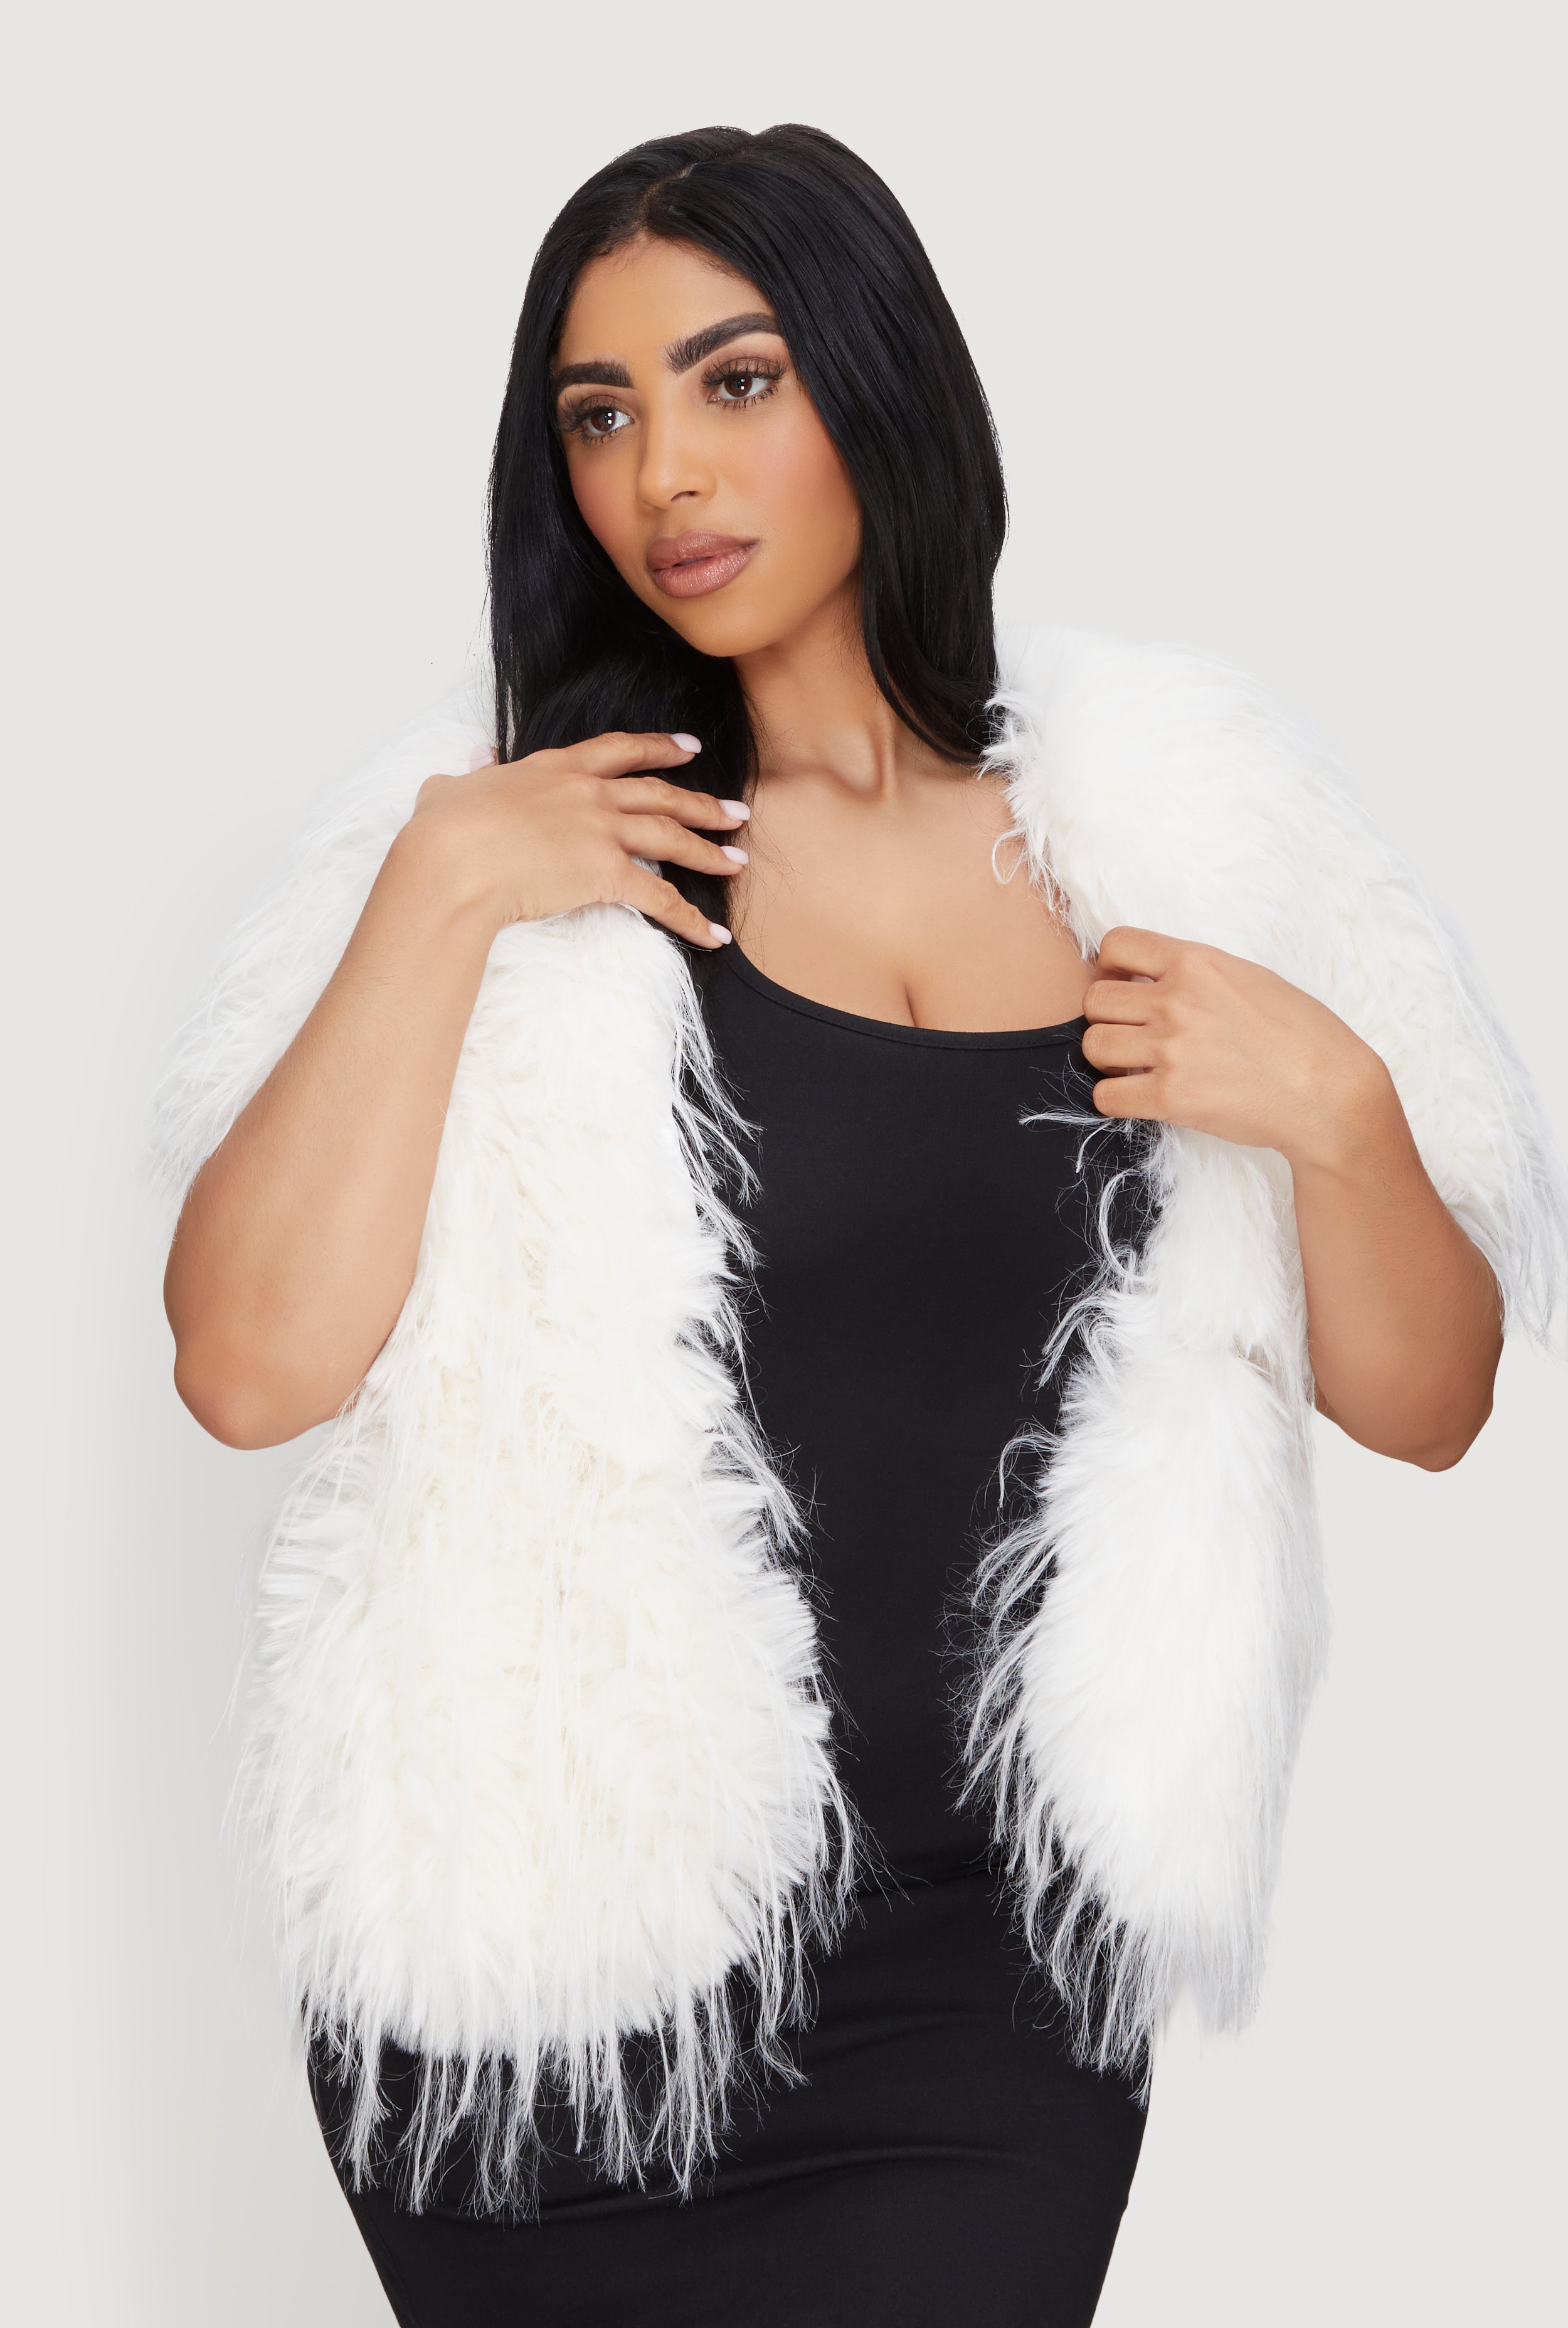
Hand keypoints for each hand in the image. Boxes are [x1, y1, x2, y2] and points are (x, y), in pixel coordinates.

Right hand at [403, 730, 748, 950]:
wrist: (452, 861)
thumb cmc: (443, 830)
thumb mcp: (451, 788)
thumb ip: (470, 773)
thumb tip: (474, 760)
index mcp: (555, 768)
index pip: (619, 750)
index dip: (658, 748)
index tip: (689, 748)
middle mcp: (588, 793)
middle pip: (659, 792)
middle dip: (701, 802)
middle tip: (735, 811)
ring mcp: (601, 830)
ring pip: (671, 836)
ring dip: (709, 850)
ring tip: (738, 860)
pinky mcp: (606, 873)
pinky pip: (661, 898)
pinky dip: (691, 918)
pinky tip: (713, 935)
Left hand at [1082, 926, 1391, 1169]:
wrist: (1330, 1092)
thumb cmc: (1300, 1035)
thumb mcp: (1249, 978)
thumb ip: (1196, 973)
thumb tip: (1149, 978)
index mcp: (1197, 963)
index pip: (1116, 944)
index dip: (1109, 968)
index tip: (1124, 987)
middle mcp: (1179, 1001)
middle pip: (1095, 1000)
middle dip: (1107, 1018)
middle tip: (1132, 1034)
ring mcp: (1172, 1049)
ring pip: (1093, 1046)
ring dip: (1107, 1059)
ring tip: (1135, 1066)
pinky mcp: (1171, 1097)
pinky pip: (1105, 1096)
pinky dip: (1114, 1099)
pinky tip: (1138, 1096)